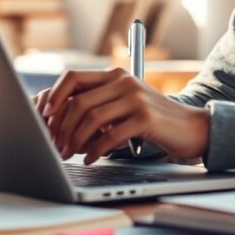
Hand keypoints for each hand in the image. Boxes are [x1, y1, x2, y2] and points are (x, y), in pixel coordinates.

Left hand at [33, 68, 210, 163]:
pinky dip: (96, 151)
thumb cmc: (153, 120)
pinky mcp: (146, 119)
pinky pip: (111, 136)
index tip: (44, 118)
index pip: (73, 77)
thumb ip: (99, 103)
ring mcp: (136, 99)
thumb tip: (57, 119)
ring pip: (91, 118)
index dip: (53, 96)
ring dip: (75, 141)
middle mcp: (124, 82)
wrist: (191, 127)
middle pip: (78, 101)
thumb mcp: (125, 103)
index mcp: (115, 75)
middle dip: (61, 127)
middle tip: (54, 146)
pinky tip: (91, 159)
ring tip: (69, 155)